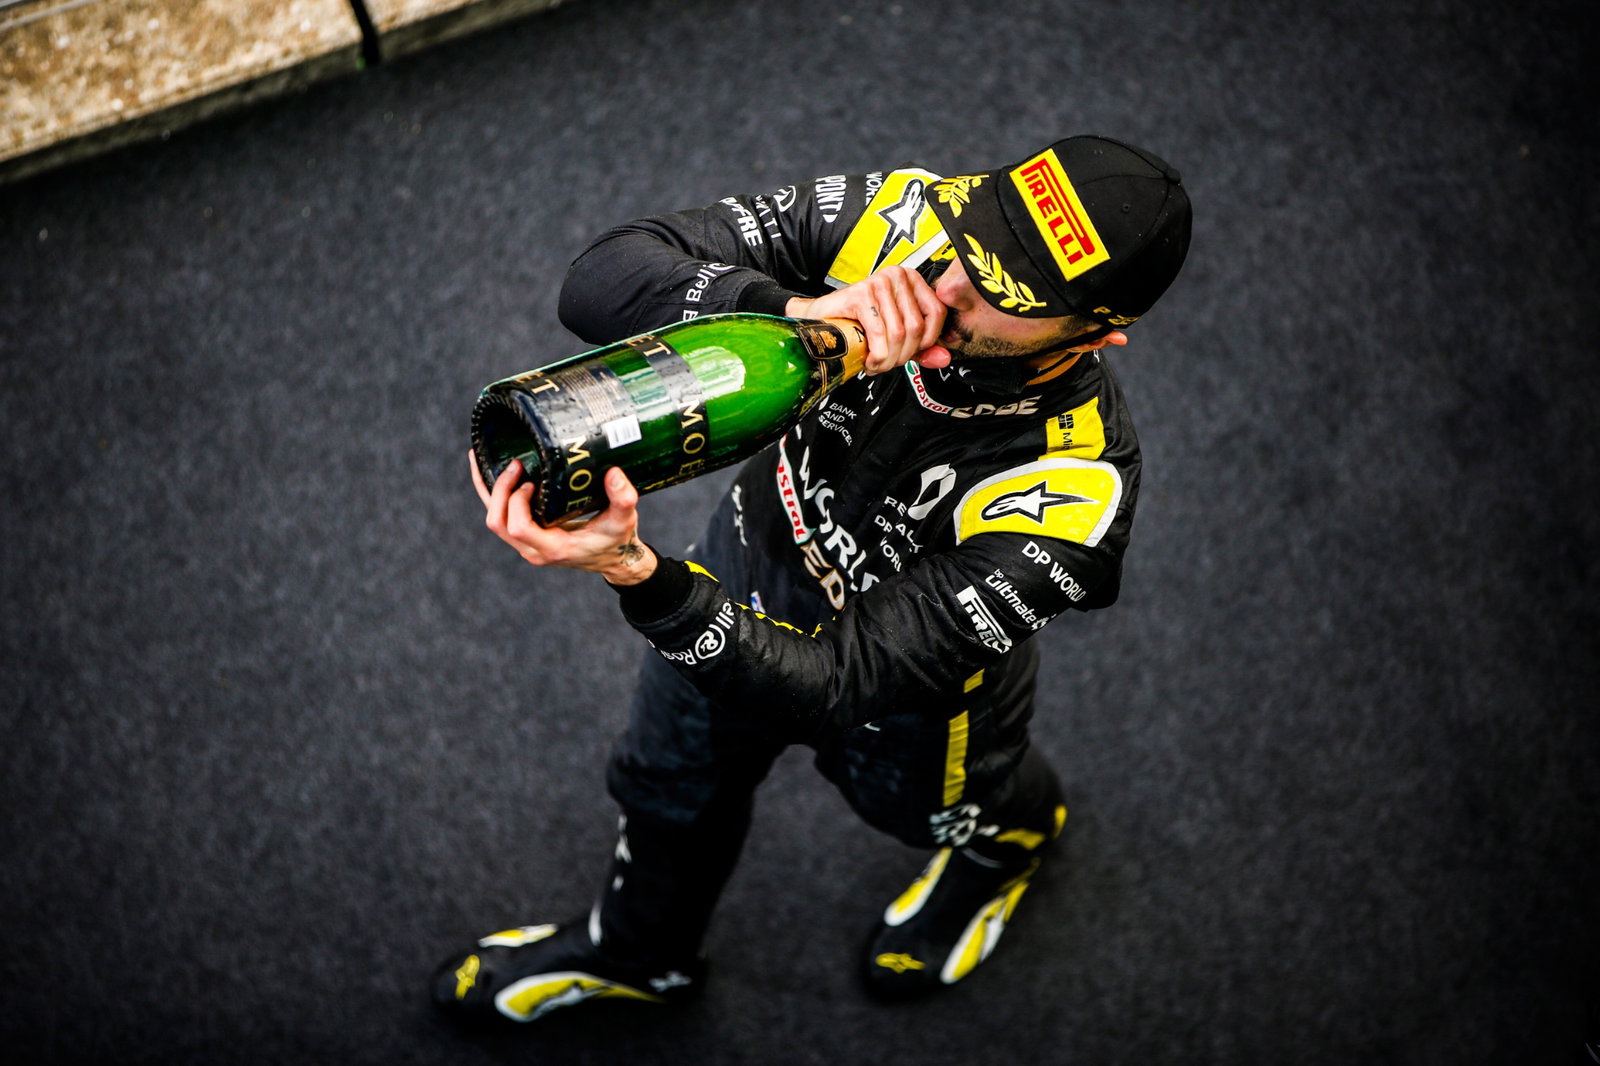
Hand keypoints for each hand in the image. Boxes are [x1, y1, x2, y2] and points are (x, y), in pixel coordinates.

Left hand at [469, 451, 657, 584]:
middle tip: (516, 466)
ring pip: (494, 520)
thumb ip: (623, 498)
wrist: (613, 559)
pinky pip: (500, 518)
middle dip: (499, 491)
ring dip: (490, 491)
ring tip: (485, 459)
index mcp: (554, 548)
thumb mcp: (624, 520)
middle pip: (498, 523)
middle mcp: (534, 550)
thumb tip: (614, 472)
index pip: (519, 528)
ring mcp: (527, 545)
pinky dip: (491, 495)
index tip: (532, 483)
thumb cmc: (617, 540)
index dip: (517, 503)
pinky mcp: (526, 537)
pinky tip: (484, 471)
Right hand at [787, 265, 950, 374]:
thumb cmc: (856, 325)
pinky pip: (879, 334)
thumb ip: (921, 348)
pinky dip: (876, 356)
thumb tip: (944, 358)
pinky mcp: (861, 293)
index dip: (926, 342)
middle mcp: (897, 275)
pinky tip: (868, 361)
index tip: (909, 354)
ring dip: (887, 360)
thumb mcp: (896, 338)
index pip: (937, 313)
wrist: (820, 321)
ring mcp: (879, 282)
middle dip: (902, 356)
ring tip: (876, 364)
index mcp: (911, 280)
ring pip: (898, 334)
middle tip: (887, 364)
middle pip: (916, 327)